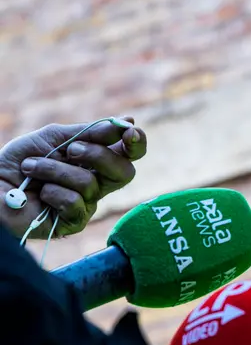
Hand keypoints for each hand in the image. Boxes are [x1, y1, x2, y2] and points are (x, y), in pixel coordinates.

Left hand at [0, 117, 146, 238]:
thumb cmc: (19, 160)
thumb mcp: (54, 137)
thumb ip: (90, 132)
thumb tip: (128, 121)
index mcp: (97, 161)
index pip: (129, 154)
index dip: (137, 143)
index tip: (131, 132)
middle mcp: (97, 183)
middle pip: (124, 172)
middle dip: (98, 156)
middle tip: (70, 150)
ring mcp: (87, 204)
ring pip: (91, 184)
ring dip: (55, 171)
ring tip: (31, 169)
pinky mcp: (73, 223)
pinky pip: (76, 203)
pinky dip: (52, 192)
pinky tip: (38, 194)